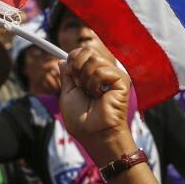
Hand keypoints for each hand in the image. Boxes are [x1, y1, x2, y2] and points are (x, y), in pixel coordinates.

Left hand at [59, 48, 135, 164]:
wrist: (93, 133)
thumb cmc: (81, 119)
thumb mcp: (68, 93)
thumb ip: (67, 75)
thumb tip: (63, 60)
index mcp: (91, 74)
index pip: (81, 52)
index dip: (73, 59)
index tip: (71, 74)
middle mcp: (104, 71)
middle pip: (87, 50)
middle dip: (77, 68)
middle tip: (80, 86)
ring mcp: (113, 75)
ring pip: (93, 59)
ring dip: (86, 80)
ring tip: (92, 95)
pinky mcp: (122, 80)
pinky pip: (102, 71)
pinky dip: (95, 84)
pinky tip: (100, 96)